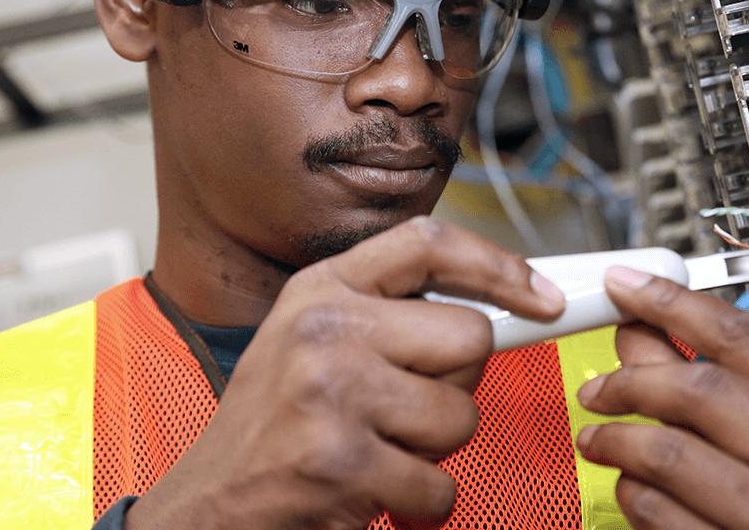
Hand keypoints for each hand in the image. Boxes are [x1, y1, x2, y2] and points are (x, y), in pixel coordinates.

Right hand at [125, 217, 565, 529]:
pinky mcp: (340, 461)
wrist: (206, 506)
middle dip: (458, 384)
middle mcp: (324, 328)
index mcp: (322, 289)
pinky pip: (440, 484)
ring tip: (380, 448)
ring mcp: (330, 392)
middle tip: (407, 407)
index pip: (428, 245)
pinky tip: (372, 492)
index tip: (543, 295)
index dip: (498, 265)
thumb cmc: (273, 426)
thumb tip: (504, 310)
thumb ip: (390, 315)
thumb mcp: (311, 340)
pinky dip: (419, 503)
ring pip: (463, 415)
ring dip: (435, 449)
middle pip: (470, 337)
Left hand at [573, 267, 748, 529]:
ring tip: (599, 437)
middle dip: (632, 380)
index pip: (741, 337)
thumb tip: (651, 331)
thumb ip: (743, 382)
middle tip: (601, 386)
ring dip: (617, 439)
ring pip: (666, 453)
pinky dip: (633, 493)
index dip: (671, 305)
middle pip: (696, 390)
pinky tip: (633, 486)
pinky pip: (658, 513)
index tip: (628, 289)